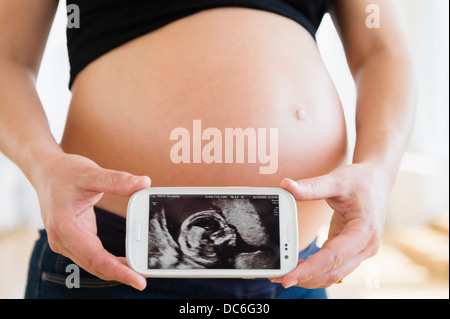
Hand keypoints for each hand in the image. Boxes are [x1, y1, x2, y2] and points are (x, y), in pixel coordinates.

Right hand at [34, 153, 150, 289]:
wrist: (46, 171)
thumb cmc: (64, 172)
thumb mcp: (91, 173)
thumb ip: (117, 181)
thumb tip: (144, 183)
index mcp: (64, 226)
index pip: (94, 256)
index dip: (118, 271)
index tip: (138, 280)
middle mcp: (63, 239)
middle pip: (95, 265)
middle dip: (121, 274)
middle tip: (145, 279)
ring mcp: (68, 242)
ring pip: (94, 264)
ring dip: (117, 270)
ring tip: (142, 272)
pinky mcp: (76, 240)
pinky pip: (95, 256)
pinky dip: (111, 261)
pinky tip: (129, 261)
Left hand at [275, 163, 390, 287]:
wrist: (376, 180)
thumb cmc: (359, 180)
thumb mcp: (336, 180)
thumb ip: (311, 186)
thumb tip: (286, 185)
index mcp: (364, 231)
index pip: (333, 257)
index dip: (310, 270)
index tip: (288, 277)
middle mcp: (366, 246)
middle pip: (333, 272)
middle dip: (305, 279)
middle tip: (278, 279)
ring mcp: (360, 251)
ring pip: (333, 274)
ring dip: (309, 278)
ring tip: (282, 275)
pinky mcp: (351, 250)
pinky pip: (332, 266)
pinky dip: (315, 270)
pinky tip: (296, 266)